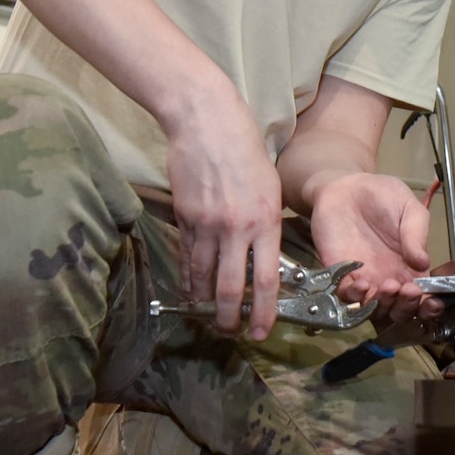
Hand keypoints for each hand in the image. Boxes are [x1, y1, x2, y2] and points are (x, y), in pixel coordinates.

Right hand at [163, 88, 282, 339]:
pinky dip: (187, 276)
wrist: (207, 122)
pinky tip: (189, 289)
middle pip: (229, 287)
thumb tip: (264, 257)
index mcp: (265, 221)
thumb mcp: (270, 187)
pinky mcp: (184, 216)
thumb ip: (266, 224)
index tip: (261, 330)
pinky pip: (186, 256)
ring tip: (207, 315)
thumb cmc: (245, 150)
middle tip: (230, 332)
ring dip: (203, 301)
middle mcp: (236, 227)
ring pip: (202, 275)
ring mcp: (206, 224)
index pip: (264, 279)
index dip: (262, 311)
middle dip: (229, 317)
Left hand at [307, 173, 442, 324]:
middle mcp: (388, 278)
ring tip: (388, 286)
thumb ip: (417, 235)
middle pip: (399, 311)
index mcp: (410, 267)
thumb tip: (424, 262)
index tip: (432, 301)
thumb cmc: (381, 196)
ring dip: (384, 305)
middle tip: (407, 290)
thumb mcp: (410, 210)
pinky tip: (363, 283)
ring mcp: (364, 279)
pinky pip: (346, 296)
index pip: (423, 297)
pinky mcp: (340, 274)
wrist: (346, 187)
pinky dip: (355, 297)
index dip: (429, 306)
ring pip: (374, 309)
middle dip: (406, 308)